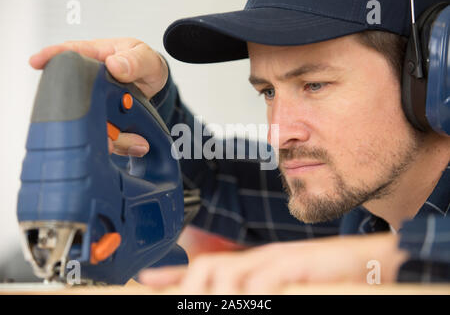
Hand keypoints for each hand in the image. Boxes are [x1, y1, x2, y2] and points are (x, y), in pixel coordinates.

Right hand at [29, 38, 167, 156]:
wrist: (156, 85)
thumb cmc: (146, 64)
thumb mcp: (146, 58)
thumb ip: (135, 61)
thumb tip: (115, 64)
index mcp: (97, 58)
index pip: (69, 53)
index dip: (50, 57)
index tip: (37, 62)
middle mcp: (92, 83)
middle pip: (77, 100)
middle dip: (86, 119)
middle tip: (104, 133)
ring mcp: (97, 104)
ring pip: (94, 124)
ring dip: (114, 137)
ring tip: (136, 141)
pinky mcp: (105, 121)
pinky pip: (108, 138)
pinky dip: (123, 144)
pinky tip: (138, 144)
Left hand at [139, 233, 408, 293]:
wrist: (365, 261)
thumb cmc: (321, 275)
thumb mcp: (279, 281)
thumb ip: (254, 283)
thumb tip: (231, 287)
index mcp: (253, 264)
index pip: (205, 266)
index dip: (173, 275)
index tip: (145, 281)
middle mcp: (259, 260)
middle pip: (209, 268)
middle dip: (188, 287)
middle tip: (172, 296)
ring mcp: (277, 262)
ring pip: (230, 276)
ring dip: (216, 293)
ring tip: (202, 299)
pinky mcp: (296, 265)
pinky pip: (264, 280)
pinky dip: (252, 292)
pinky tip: (252, 294)